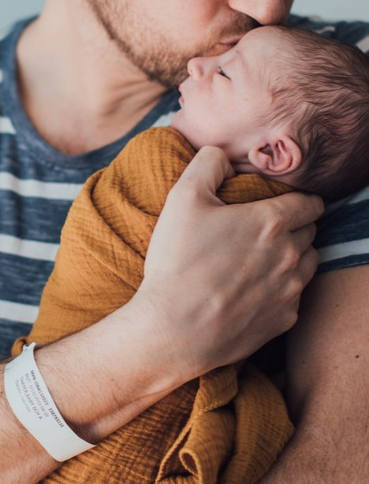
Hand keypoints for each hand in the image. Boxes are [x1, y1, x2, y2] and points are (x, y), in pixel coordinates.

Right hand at [133, 145, 323, 385]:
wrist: (172, 330)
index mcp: (271, 222)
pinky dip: (283, 289)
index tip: (292, 201)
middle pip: (310, 232)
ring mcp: (290, 291)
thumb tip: (222, 154)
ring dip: (295, 257)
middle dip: (297, 226)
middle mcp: (289, 255)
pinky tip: (256, 289)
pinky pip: (295, 297)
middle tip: (270, 229)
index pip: (310, 202)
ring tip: (266, 257)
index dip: (304, 198)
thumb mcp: (182, 198)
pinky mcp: (283, 321)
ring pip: (309, 264)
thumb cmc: (176, 262)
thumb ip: (208, 163)